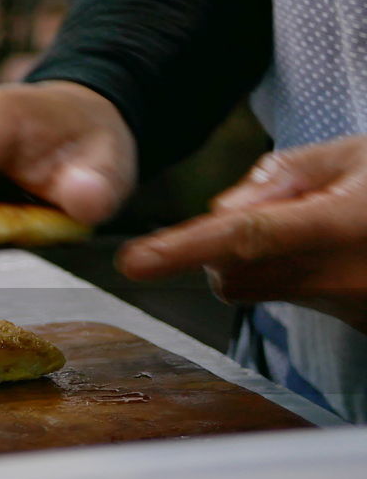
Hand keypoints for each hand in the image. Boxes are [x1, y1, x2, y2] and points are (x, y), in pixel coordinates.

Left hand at [118, 136, 366, 332]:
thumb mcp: (358, 153)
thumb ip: (284, 177)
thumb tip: (223, 211)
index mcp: (349, 223)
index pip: (247, 237)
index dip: (183, 249)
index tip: (134, 261)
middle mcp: (349, 276)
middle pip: (234, 277)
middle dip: (220, 250)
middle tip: (264, 213)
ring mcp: (355, 309)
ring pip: (258, 293)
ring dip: (255, 263)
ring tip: (312, 227)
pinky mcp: (360, 326)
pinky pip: (295, 301)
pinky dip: (294, 276)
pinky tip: (337, 252)